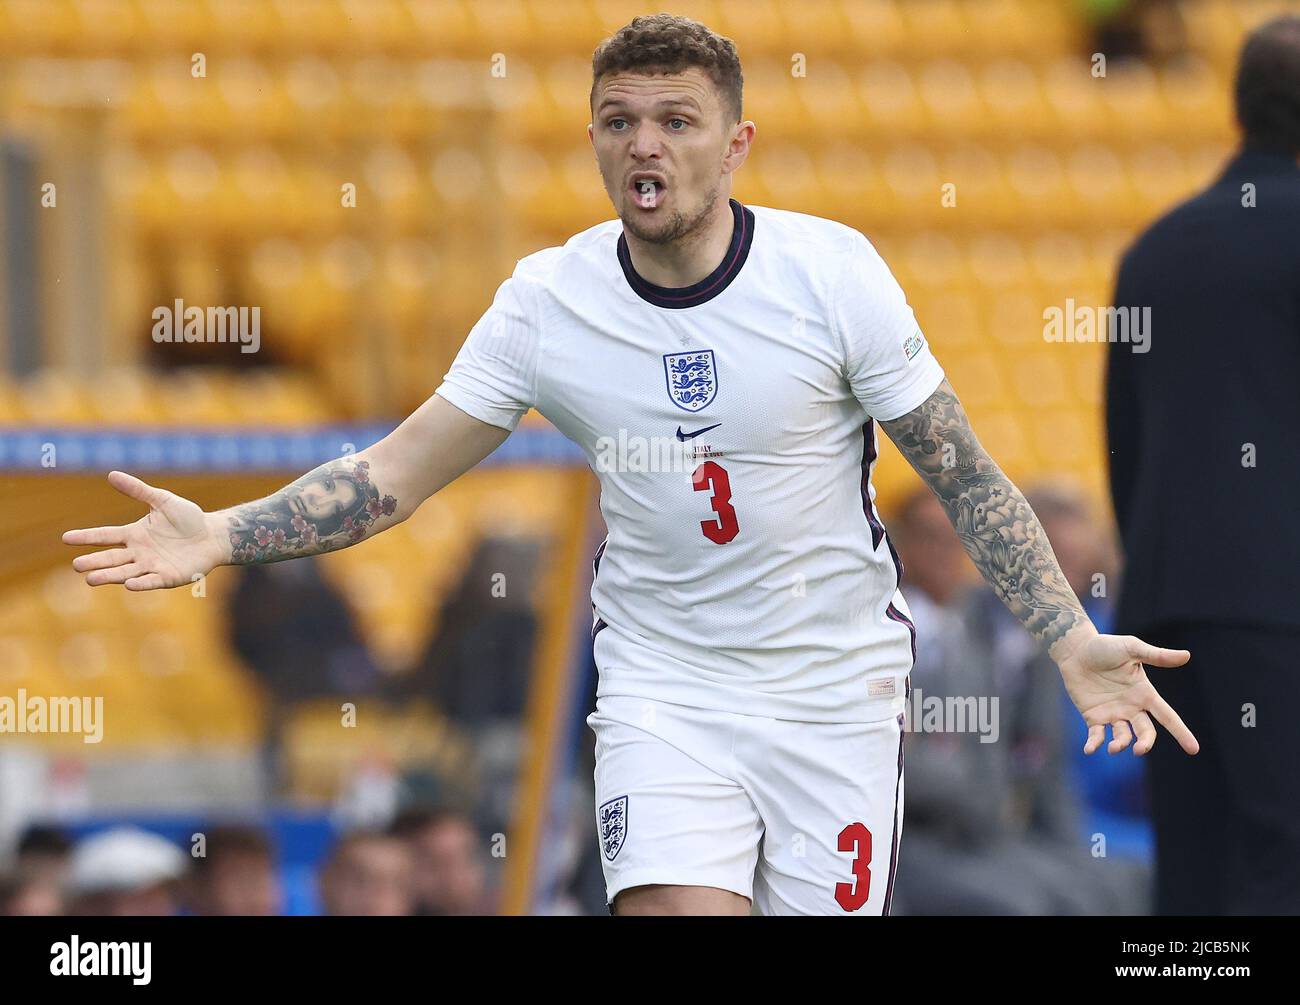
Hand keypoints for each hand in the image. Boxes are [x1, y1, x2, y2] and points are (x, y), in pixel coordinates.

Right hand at [62, 471, 228, 590]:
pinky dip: (140, 584)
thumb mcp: (162, 500)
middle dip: (94, 562)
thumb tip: (111, 474)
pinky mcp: (168, 577)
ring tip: (91, 579)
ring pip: (125, 572)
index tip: (66, 538)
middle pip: (111, 558)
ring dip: (109, 576)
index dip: (86, 537)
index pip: (105, 536)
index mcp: (134, 534)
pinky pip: (151, 581)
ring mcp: (152, 566)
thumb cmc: (188, 518)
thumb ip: (138, 490)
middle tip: (76, 565)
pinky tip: (128, 584)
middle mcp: (139, 553)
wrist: (213, 535)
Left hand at [1055, 630, 1198, 755]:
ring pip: (1122, 737)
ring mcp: (1112, 713)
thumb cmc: (1105, 646)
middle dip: (1145, 743)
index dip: (1181, 732)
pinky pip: (1096, 735)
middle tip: (1139, 750)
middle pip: (1145, 732)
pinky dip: (1094, 744)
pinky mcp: (1092, 716)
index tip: (1194, 750)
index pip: (1168, 716)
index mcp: (1145, 694)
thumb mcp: (1132, 648)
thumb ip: (1156, 655)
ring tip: (1113, 748)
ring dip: (1120, 745)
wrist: (1075, 649)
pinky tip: (1089, 750)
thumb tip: (1186, 655)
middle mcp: (1131, 707)